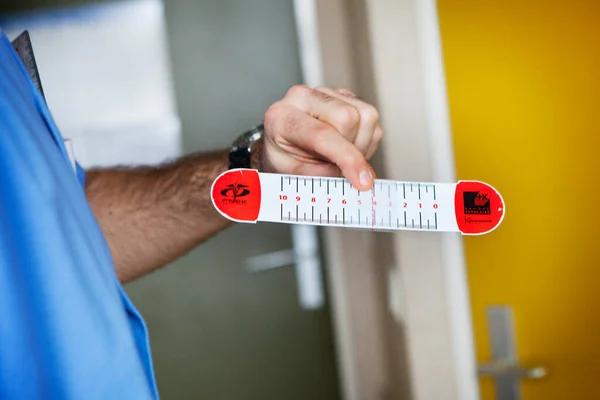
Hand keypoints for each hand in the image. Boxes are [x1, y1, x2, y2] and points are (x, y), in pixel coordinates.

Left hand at [261, 85, 382, 189]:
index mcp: (281, 116)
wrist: (283, 146)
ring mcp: (326, 93)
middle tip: (338, 166)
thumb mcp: (290, 175)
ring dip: (361, 145)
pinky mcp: (344, 96)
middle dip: (352, 150)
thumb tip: (345, 175)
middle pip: (349, 117)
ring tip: (341, 156)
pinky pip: (370, 118)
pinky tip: (347, 146)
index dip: (346, 158)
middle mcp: (303, 97)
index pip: (320, 134)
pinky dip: (366, 140)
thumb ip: (315, 176)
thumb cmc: (285, 159)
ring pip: (366, 115)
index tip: (362, 182)